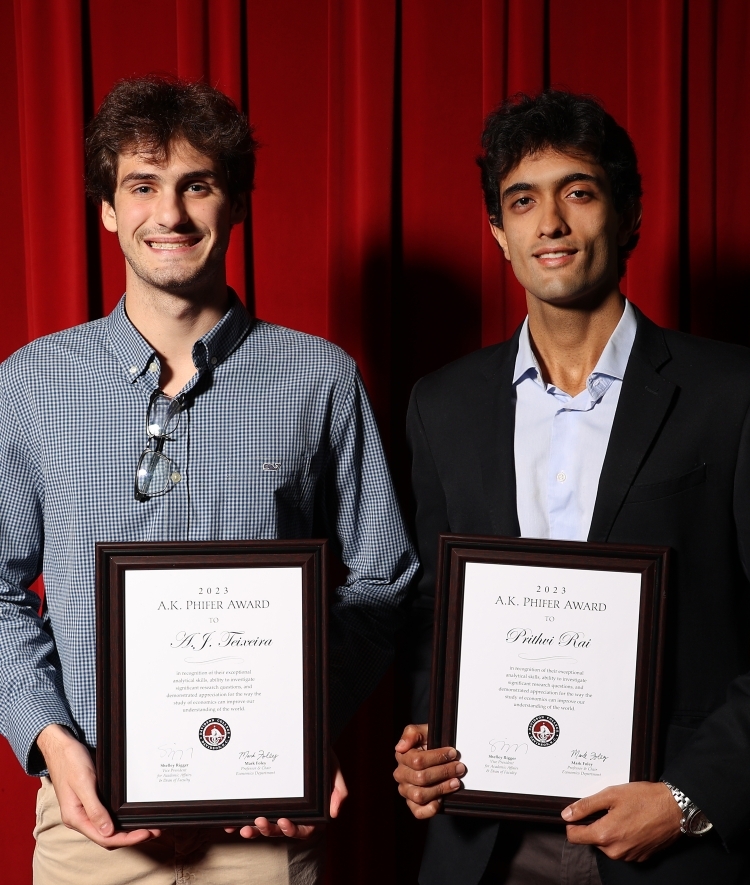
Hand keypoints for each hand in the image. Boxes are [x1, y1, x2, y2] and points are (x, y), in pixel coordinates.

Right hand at [36, 724, 160, 848]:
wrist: (60, 746)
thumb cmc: (70, 762)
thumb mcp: (83, 783)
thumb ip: (94, 809)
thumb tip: (108, 832)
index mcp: (75, 818)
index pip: (104, 838)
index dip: (126, 839)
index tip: (146, 833)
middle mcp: (80, 818)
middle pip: (108, 836)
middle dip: (130, 836)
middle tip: (154, 829)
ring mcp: (85, 810)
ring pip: (108, 828)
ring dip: (127, 829)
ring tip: (149, 824)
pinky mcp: (91, 801)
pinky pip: (107, 816)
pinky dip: (121, 818)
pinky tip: (132, 814)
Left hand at [227, 749, 347, 839]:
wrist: (305, 741)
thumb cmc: (321, 757)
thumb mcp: (333, 770)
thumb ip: (338, 791)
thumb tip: (333, 814)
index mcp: (311, 812)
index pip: (304, 829)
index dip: (293, 830)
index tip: (284, 822)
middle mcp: (292, 814)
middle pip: (280, 830)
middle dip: (269, 830)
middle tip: (260, 821)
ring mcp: (277, 809)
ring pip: (265, 826)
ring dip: (254, 831)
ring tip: (244, 827)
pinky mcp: (264, 801)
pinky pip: (251, 815)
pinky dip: (241, 822)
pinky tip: (230, 824)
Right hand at [393, 723, 464, 818]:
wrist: (436, 755)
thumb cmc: (430, 742)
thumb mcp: (423, 731)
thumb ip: (411, 733)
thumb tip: (400, 747)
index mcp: (402, 756)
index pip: (418, 761)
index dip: (437, 757)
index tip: (453, 753)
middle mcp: (401, 775)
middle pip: (421, 778)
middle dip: (444, 772)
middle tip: (460, 767)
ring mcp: (406, 791)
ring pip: (420, 795)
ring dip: (441, 789)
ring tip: (456, 782)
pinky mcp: (413, 804)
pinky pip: (418, 812)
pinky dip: (430, 809)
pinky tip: (441, 801)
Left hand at [562, 781, 681, 861]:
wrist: (674, 809)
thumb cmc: (645, 799)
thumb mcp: (611, 795)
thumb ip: (586, 806)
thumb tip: (567, 814)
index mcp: (605, 835)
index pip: (574, 837)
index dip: (572, 824)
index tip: (577, 815)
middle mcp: (616, 851)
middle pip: (592, 840)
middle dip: (596, 825)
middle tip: (609, 809)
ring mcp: (629, 856)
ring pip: (608, 845)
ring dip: (610, 831)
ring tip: (624, 814)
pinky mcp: (640, 857)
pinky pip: (622, 848)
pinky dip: (623, 837)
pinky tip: (633, 823)